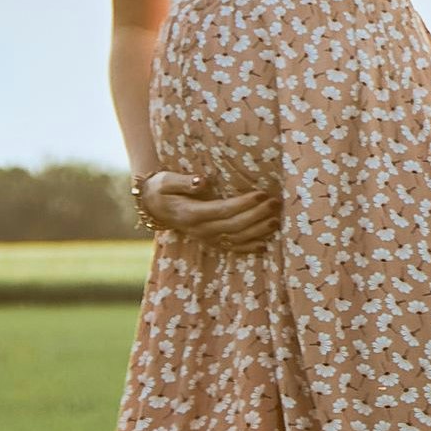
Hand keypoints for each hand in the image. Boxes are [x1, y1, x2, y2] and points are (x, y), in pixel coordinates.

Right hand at [140, 170, 278, 252]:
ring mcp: (206, 239)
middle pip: (233, 226)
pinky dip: (248, 248)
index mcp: (191, 214)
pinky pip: (232, 249)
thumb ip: (183, 181)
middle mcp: (200, 230)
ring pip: (236, 239)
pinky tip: (264, 245)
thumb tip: (202, 181)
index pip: (222, 210)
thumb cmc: (162, 189)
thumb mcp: (166, 181)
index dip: (243, 204)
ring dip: (257, 232)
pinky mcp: (211, 242)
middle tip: (275, 203)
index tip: (261, 194)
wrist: (154, 207)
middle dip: (257, 215)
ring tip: (276, 221)